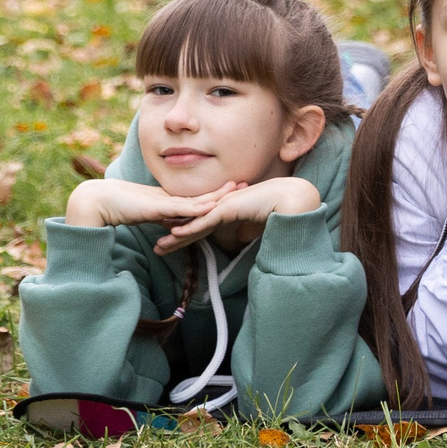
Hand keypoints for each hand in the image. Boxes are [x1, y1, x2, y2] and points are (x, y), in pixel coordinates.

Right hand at [65, 177, 223, 231]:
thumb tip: (174, 227)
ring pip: (196, 200)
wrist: (98, 201)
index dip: (217, 195)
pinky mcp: (157, 207)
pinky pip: (181, 209)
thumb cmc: (119, 207)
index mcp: (169, 200)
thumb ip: (161, 218)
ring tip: (236, 191)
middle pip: (203, 196)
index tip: (235, 191)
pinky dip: (197, 209)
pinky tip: (211, 208)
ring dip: (217, 197)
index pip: (198, 199)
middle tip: (246, 184)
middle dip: (225, 192)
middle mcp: (170, 198)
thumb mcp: (147, 214)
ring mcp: (164, 201)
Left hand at [151, 176, 322, 253]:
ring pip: (194, 224)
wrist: (288, 199)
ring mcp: (222, 207)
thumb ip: (246, 229)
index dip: (187, 236)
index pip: (202, 226)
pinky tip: (175, 234)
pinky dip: (190, 228)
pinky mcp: (227, 209)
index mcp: (227, 211)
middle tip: (158, 248)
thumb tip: (239, 238)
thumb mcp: (257, 224)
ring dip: (175, 237)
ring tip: (159, 247)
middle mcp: (221, 207)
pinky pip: (205, 221)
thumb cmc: (277, 210)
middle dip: (174, 238)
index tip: (173, 244)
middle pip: (192, 225)